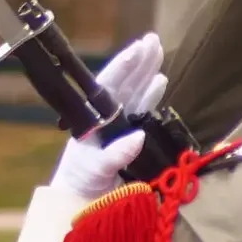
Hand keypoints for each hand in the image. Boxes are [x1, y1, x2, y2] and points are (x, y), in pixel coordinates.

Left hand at [49, 33, 168, 199]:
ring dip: (146, 74)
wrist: (81, 201)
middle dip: (138, 62)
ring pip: (134, 93)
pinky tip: (161, 81)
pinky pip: (142, 111)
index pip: (107, 86)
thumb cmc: (81, 181)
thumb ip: (116, 155)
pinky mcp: (129, 137)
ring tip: (158, 53)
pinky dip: (151, 96)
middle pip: (123, 84)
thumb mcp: (96, 169)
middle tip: (152, 40)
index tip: (137, 48)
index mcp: (91, 118)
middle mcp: (104, 117)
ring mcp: (117, 126)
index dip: (123, 66)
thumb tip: (138, 136)